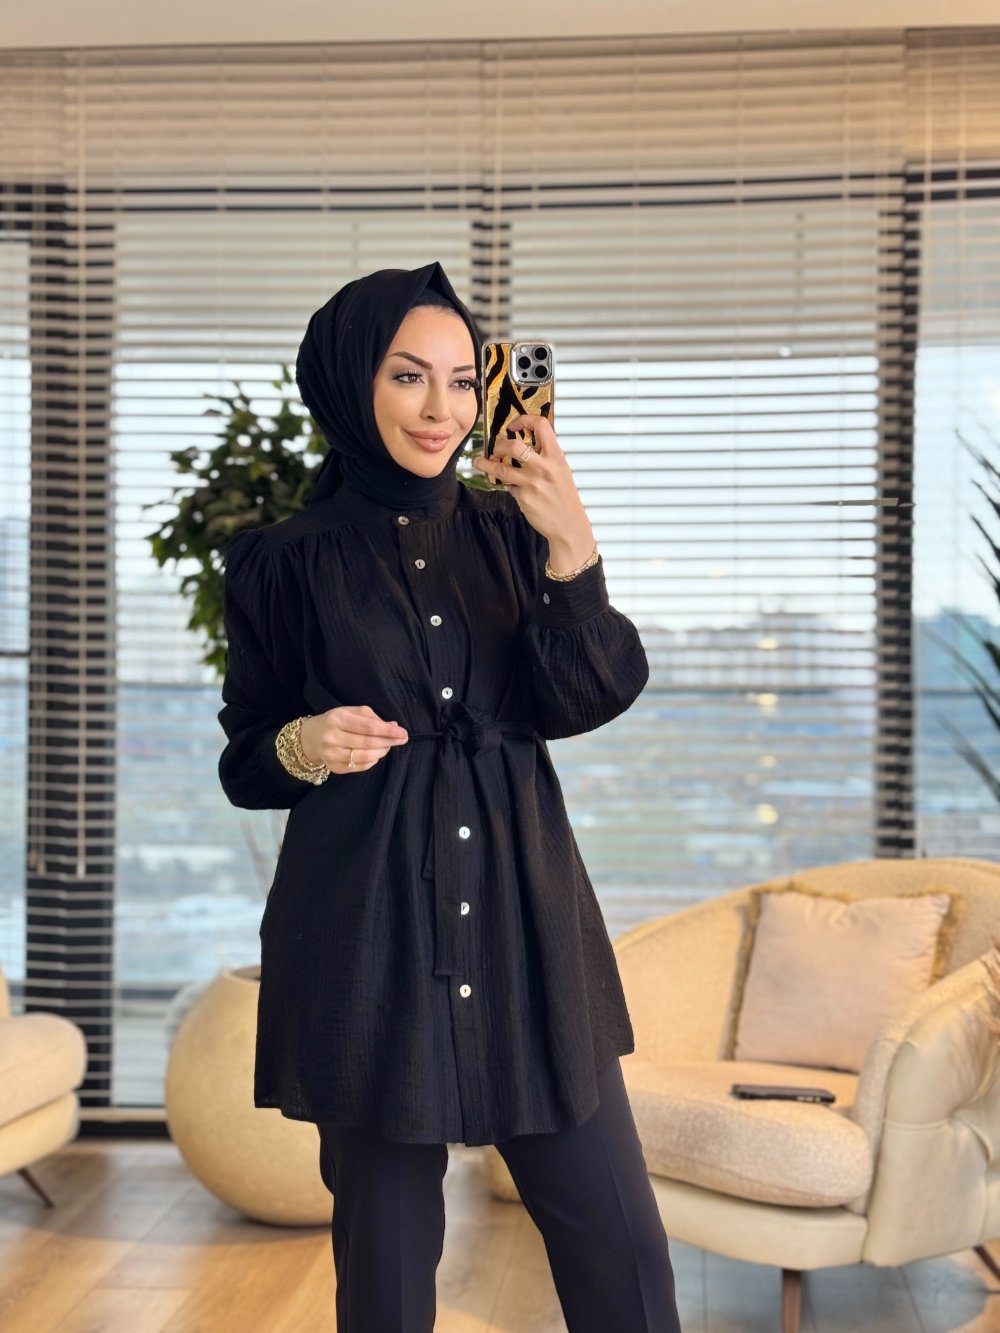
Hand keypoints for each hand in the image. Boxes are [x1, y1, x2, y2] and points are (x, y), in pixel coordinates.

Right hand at [299, 705, 407, 774]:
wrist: (312, 737)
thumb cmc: (337, 722)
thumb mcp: (351, 712)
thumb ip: (372, 718)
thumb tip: (394, 726)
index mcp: (338, 719)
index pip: (368, 726)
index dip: (388, 731)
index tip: (403, 733)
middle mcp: (332, 737)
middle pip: (368, 743)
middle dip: (388, 742)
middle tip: (400, 740)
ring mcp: (331, 754)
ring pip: (365, 756)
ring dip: (382, 752)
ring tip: (387, 746)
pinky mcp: (334, 767)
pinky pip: (360, 766)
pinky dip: (372, 761)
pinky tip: (376, 755)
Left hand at [472, 415, 594, 567]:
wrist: (569, 525)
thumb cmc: (564, 496)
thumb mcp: (561, 470)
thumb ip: (545, 456)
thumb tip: (522, 445)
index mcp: (556, 456)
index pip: (541, 425)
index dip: (524, 420)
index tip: (513, 425)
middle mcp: (544, 467)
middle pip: (514, 446)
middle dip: (499, 445)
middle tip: (495, 448)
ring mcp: (532, 483)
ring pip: (501, 468)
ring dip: (485, 464)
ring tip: (479, 462)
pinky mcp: (523, 498)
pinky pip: (507, 486)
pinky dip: (504, 484)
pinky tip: (506, 484)